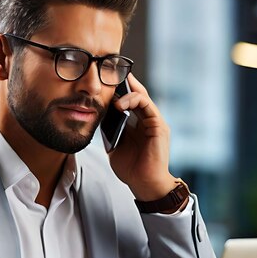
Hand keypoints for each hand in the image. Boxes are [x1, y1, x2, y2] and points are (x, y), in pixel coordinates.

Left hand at [108, 74, 177, 201]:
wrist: (143, 184)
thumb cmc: (130, 168)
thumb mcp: (114, 144)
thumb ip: (110, 129)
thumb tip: (98, 114)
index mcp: (138, 123)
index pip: (128, 100)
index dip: (118, 90)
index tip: (103, 82)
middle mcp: (148, 119)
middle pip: (136, 93)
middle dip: (123, 82)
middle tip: (108, 73)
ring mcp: (154, 121)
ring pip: (141, 96)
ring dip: (125, 90)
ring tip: (110, 90)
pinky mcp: (158, 125)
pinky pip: (146, 105)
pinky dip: (132, 100)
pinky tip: (118, 104)